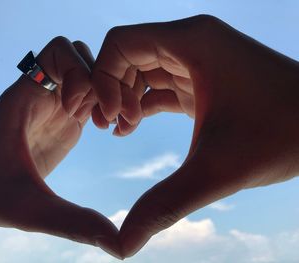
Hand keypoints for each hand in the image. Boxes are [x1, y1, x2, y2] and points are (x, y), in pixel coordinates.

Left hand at [0, 37, 119, 260]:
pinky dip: (108, 103)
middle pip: (80, 57)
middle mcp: (39, 94)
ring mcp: (54, 104)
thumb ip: (74, 223)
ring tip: (112, 124)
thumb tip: (118, 245)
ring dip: (109, 93)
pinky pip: (93, 93)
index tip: (82, 108)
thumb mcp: (34, 212)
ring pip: (91, 72)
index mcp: (21, 99)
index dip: (78, 72)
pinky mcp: (66, 117)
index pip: (56, 53)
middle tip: (108, 117)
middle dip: (102, 81)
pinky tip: (111, 128)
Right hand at [91, 15, 298, 256]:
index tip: (109, 118)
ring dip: (124, 97)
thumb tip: (121, 246)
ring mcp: (198, 59)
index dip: (102, 78)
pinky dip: (141, 103)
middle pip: (127, 56)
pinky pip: (159, 83)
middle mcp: (192, 42)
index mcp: (192, 42)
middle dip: (111, 90)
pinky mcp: (203, 79)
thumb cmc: (285, 136)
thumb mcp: (216, 171)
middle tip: (110, 127)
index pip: (120, 43)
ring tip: (120, 130)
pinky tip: (129, 127)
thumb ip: (164, 205)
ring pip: (141, 70)